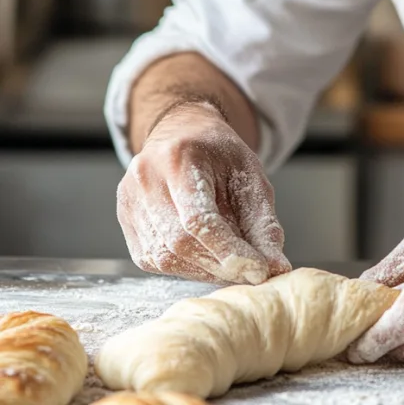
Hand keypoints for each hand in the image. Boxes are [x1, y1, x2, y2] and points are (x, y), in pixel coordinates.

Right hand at [116, 101, 290, 283]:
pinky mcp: (124, 219)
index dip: (229, 251)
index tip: (258, 271)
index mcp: (179, 159)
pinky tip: (207, 259)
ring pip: (164, 256)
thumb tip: (276, 268)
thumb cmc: (219, 153)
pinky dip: (184, 267)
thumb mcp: (250, 175)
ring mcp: (129, 201)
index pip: (198, 219)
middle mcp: (146, 180)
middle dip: (220, 264)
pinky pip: (152, 258)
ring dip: (204, 270)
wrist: (182, 131)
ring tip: (232, 265)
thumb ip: (263, 222)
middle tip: (251, 273)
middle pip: (180, 242)